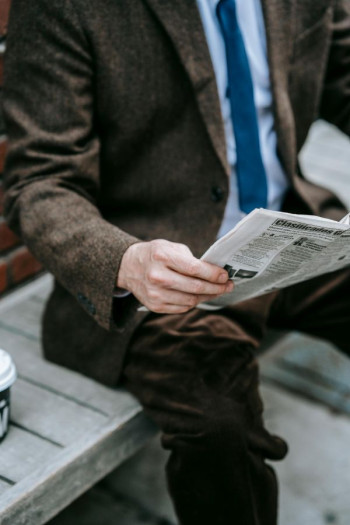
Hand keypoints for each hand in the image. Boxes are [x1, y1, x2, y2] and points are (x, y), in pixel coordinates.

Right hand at [117, 240, 233, 313]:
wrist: (128, 267)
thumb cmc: (155, 254)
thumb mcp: (171, 247)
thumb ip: (191, 259)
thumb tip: (215, 273)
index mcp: (162, 257)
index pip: (195, 269)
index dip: (214, 274)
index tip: (226, 275)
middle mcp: (157, 277)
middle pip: (195, 287)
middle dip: (216, 288)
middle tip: (228, 286)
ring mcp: (155, 294)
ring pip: (191, 300)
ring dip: (207, 296)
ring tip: (216, 291)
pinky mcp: (154, 306)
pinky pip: (182, 308)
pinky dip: (193, 302)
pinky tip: (199, 295)